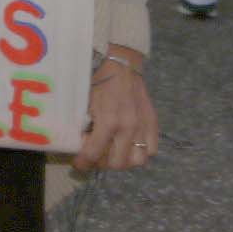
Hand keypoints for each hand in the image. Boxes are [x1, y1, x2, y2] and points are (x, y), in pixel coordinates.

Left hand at [73, 50, 157, 172]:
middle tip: (97, 155)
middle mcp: (128, 128)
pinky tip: (130, 145)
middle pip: (118, 163)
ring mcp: (143, 127)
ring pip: (138, 161)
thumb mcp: (86, 103)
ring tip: (114, 153)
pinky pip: (151, 150)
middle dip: (104, 163)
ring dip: (124, 161)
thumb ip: (85, 125)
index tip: (79, 164)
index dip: (84, 162)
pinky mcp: (153, 124)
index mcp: (109, 122)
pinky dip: (140, 152)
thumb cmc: (100, 82)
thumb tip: (82, 144)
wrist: (123, 67)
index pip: (94, 153)